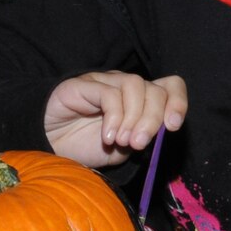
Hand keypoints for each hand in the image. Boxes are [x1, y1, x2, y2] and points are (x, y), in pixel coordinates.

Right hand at [44, 72, 186, 167]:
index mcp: (143, 100)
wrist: (52, 147)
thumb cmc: (89, 146)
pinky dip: (114, 118)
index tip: (172, 126)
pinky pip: (109, 94)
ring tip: (122, 141)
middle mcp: (128, 87)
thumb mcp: (126, 148)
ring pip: (136, 86)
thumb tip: (164, 131)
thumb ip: (146, 137)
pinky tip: (107, 137)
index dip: (178, 102)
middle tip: (138, 143)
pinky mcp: (84, 83)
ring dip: (134, 118)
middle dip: (153, 119)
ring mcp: (106, 82)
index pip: (171, 86)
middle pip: (156, 90)